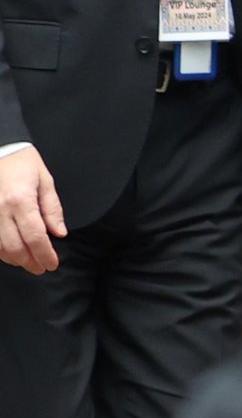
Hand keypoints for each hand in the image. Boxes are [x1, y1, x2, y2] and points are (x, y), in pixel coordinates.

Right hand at [0, 147, 62, 273]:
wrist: (0, 149)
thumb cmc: (23, 164)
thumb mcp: (45, 182)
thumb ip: (52, 210)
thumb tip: (59, 233)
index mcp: (21, 201)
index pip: (35, 237)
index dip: (45, 254)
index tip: (52, 263)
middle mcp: (0, 210)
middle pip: (15, 247)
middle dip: (30, 262)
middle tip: (42, 268)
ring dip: (15, 259)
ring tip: (29, 262)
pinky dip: (1, 251)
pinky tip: (12, 253)